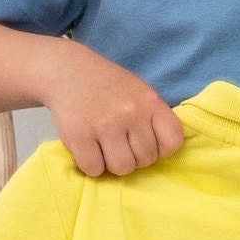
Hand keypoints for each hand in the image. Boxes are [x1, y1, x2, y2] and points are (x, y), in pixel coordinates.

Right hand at [42, 43, 183, 177]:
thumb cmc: (108, 86)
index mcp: (151, 102)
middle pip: (146, 159)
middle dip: (134, 158)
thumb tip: (161, 154)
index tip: (146, 144)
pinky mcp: (79, 135)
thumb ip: (153, 119)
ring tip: (105, 149)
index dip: (161, 150)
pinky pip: (94, 169)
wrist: (66, 70)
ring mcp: (105, 124)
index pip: (173, 142)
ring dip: (113, 164)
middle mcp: (131, 113)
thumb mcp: (139, 93)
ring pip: (122, 167)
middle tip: (120, 145)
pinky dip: (91, 166)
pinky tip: (88, 150)